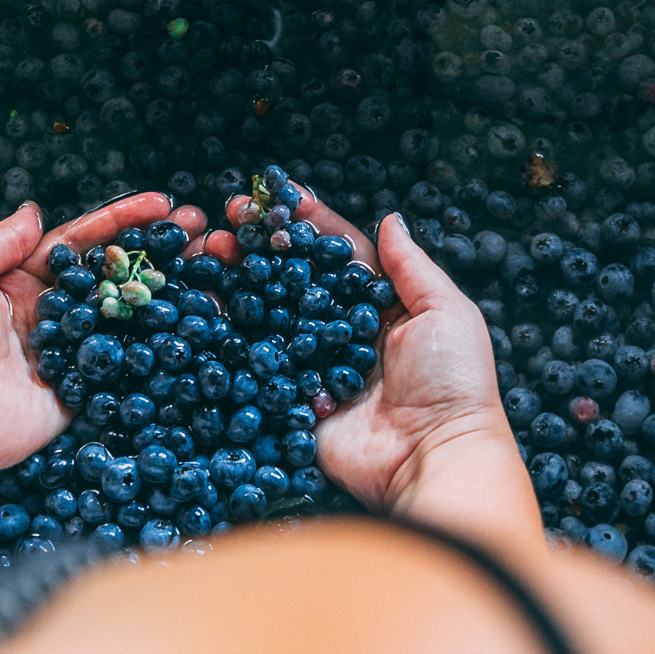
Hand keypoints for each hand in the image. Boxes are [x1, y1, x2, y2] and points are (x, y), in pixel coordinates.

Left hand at [0, 194, 206, 486]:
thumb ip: (1, 237)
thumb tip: (35, 212)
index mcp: (21, 281)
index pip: (82, 242)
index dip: (123, 222)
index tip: (165, 205)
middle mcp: (50, 315)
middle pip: (114, 276)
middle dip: (159, 251)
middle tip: (203, 231)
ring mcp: (69, 354)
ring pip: (129, 316)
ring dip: (172, 291)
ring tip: (215, 267)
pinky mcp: (82, 392)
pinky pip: (128, 364)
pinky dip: (164, 345)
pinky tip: (200, 323)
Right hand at [208, 193, 542, 554]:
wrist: (433, 459)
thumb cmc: (453, 383)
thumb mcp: (445, 313)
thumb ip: (410, 268)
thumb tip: (390, 219)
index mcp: (381, 308)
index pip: (336, 255)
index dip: (306, 224)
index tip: (275, 195)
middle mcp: (343, 334)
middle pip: (293, 281)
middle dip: (259, 247)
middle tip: (226, 219)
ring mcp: (314, 369)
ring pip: (267, 316)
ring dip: (236, 282)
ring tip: (206, 252)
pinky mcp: (292, 403)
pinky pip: (255, 366)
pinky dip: (226, 337)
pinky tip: (201, 304)